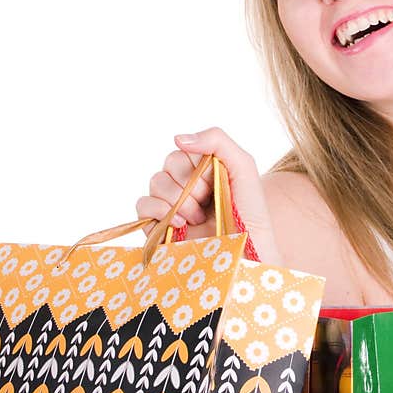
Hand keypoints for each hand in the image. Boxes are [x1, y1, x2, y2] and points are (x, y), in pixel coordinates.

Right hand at [135, 126, 281, 264]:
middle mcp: (187, 186)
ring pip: (155, 183)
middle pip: (169, 164)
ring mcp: (172, 206)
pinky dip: (157, 210)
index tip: (215, 182)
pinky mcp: (159, 227)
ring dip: (177, 199)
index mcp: (205, 170)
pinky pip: (142, 206)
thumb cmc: (250, 214)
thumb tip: (177, 138)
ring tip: (197, 218)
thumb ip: (217, 141)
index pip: (186, 150)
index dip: (198, 165)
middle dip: (189, 183)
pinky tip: (180, 224)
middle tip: (207, 202)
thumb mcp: (243, 168)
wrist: (246, 254)